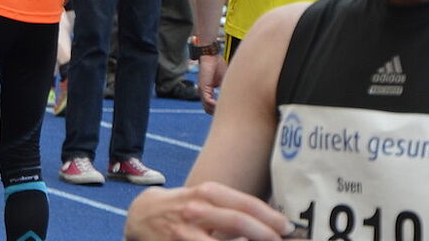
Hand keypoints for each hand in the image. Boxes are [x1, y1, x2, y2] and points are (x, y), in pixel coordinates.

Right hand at [124, 182, 292, 240]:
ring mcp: (185, 230)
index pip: (246, 204)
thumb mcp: (204, 197)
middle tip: (279, 240)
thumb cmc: (182, 206)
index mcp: (206, 192)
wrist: (142, 215)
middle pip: (238, 221)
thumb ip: (231, 206)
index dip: (270, 217)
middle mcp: (196, 208)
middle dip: (265, 233)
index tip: (286, 227)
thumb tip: (269, 220)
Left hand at [197, 53, 226, 113]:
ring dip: (217, 111)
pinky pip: (208, 101)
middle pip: (208, 110)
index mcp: (207, 92)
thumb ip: (227, 89)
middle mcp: (203, 93)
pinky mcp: (203, 88)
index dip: (219, 110)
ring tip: (228, 112)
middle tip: (230, 114)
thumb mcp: (224, 80)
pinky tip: (222, 106)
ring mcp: (202, 91)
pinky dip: (215, 105)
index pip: (211, 106)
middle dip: (218, 113)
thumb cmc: (217, 65)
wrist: (210, 56)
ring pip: (207, 107)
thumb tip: (236, 97)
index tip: (229, 112)